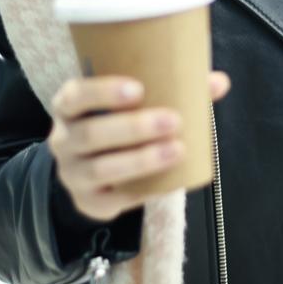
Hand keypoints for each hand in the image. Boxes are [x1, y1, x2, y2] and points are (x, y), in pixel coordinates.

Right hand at [49, 69, 231, 221]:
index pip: (76, 95)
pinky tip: (166, 181)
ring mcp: (72, 173)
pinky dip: (141, 189)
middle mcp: (63, 139)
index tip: (138, 89)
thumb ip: (172, 90)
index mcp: (69, 107)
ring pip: (102, 168)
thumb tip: (220, 82)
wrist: (93, 173)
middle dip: (134, 127)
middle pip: (92, 134)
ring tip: (177, 150)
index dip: (102, 91)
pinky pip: (113, 198)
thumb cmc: (117, 126)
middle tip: (173, 120)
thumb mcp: (131, 106)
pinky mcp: (88, 201)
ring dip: (141, 160)